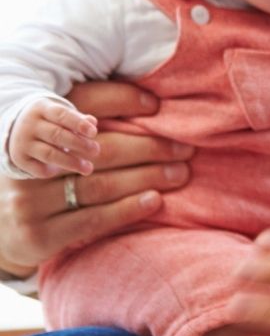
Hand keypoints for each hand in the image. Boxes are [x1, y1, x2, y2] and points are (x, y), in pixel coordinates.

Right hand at [0, 82, 191, 275]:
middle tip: (185, 150)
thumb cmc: (47, 186)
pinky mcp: (41, 233)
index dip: (119, 100)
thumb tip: (152, 109)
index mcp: (36, 134)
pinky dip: (128, 209)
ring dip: (147, 178)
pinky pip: (94, 218)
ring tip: (179, 173)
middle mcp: (32, 165)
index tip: (156, 105)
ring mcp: (32, 201)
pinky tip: (156, 200)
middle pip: (101, 149)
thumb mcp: (59, 154)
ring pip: (101, 184)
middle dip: (149, 148)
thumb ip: (90, 133)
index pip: (80, 105)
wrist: (4, 234)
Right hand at [8, 98, 98, 177]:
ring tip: (88, 168)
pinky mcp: (20, 159)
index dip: (78, 124)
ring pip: (49, 154)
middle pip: (56, 135)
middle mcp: (28, 125)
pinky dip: (56, 170)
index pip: (60, 114)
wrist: (17, 130)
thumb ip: (78, 119)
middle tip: (96, 151)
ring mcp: (22, 143)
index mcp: (41, 109)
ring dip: (71, 162)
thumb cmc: (51, 121)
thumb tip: (92, 123)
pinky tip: (68, 168)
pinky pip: (40, 169)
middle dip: (79, 144)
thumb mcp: (62, 115)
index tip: (93, 133)